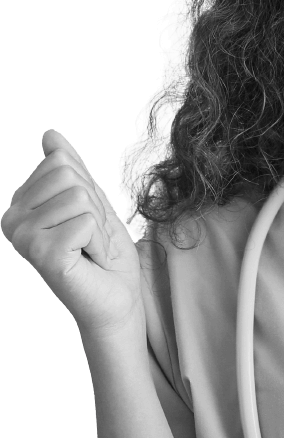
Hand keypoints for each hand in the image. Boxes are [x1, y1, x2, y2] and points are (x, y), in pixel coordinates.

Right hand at [1, 129, 144, 338]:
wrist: (116, 302)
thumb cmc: (104, 256)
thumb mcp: (90, 203)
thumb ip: (70, 171)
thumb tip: (50, 135)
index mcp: (19, 205)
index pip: (61, 162)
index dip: (89, 191)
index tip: (85, 223)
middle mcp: (12, 220)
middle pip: (69, 176)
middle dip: (95, 207)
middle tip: (90, 239)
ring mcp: (22, 236)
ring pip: (80, 197)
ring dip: (98, 227)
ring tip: (89, 251)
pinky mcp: (40, 252)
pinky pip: (86, 221)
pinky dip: (99, 242)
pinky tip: (88, 261)